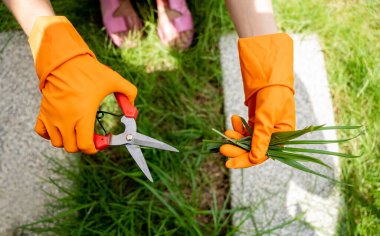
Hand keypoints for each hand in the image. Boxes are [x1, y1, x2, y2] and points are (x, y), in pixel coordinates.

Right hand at [29, 16, 136, 153]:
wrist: (64, 60)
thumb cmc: (89, 71)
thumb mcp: (114, 80)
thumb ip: (128, 93)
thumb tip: (133, 108)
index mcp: (83, 115)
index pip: (85, 146)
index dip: (95, 148)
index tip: (102, 142)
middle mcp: (65, 119)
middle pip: (71, 147)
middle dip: (83, 145)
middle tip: (91, 137)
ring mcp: (52, 116)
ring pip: (57, 142)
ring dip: (68, 141)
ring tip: (77, 131)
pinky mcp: (43, 111)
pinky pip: (41, 132)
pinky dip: (50, 134)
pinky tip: (61, 127)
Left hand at [220, 86, 294, 167]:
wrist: (268, 74)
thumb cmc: (273, 94)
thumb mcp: (267, 116)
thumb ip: (261, 137)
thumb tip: (255, 158)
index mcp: (283, 136)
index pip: (263, 154)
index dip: (245, 160)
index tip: (229, 163)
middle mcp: (274, 135)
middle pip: (253, 149)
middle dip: (237, 149)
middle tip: (222, 148)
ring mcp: (264, 128)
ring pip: (246, 140)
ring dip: (235, 138)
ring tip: (227, 132)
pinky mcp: (255, 121)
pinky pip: (244, 130)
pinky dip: (237, 127)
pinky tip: (234, 118)